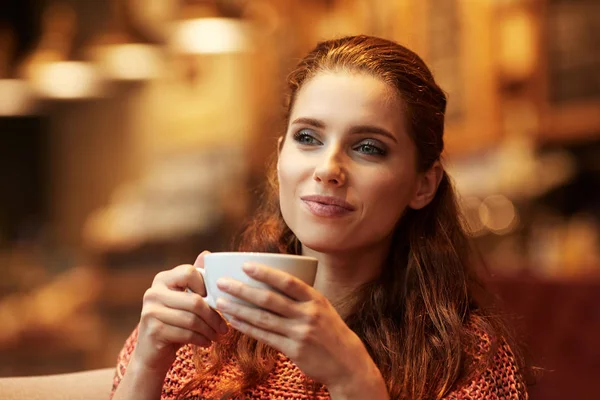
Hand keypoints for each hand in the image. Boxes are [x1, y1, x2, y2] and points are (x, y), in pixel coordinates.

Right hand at [132, 251, 228, 374]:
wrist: (152, 354)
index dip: (206, 287)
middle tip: (225, 328)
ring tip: (218, 336)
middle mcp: (153, 292)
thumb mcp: (184, 300)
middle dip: (214, 316)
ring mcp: (150, 311)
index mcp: (162, 279)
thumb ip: (195, 279)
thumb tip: (207, 253)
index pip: (189, 273)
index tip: (215, 301)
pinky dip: (201, 339)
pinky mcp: (153, 330)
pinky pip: (186, 333)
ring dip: (210, 330)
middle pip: (195, 300)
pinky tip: (206, 342)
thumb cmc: (174, 323)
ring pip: (192, 319)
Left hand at [214, 263, 387, 396]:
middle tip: (222, 282)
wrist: (347, 362)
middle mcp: (308, 314)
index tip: (245, 265)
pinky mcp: (293, 350)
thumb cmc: (331, 331)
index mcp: (315, 299)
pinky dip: (247, 327)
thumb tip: (272, 280)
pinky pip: (264, 336)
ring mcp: (300, 333)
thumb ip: (301, 296)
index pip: (288, 281)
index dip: (265, 272)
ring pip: (262, 318)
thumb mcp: (322, 307)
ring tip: (220, 302)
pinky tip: (234, 320)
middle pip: (269, 299)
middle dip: (242, 290)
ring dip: (238, 309)